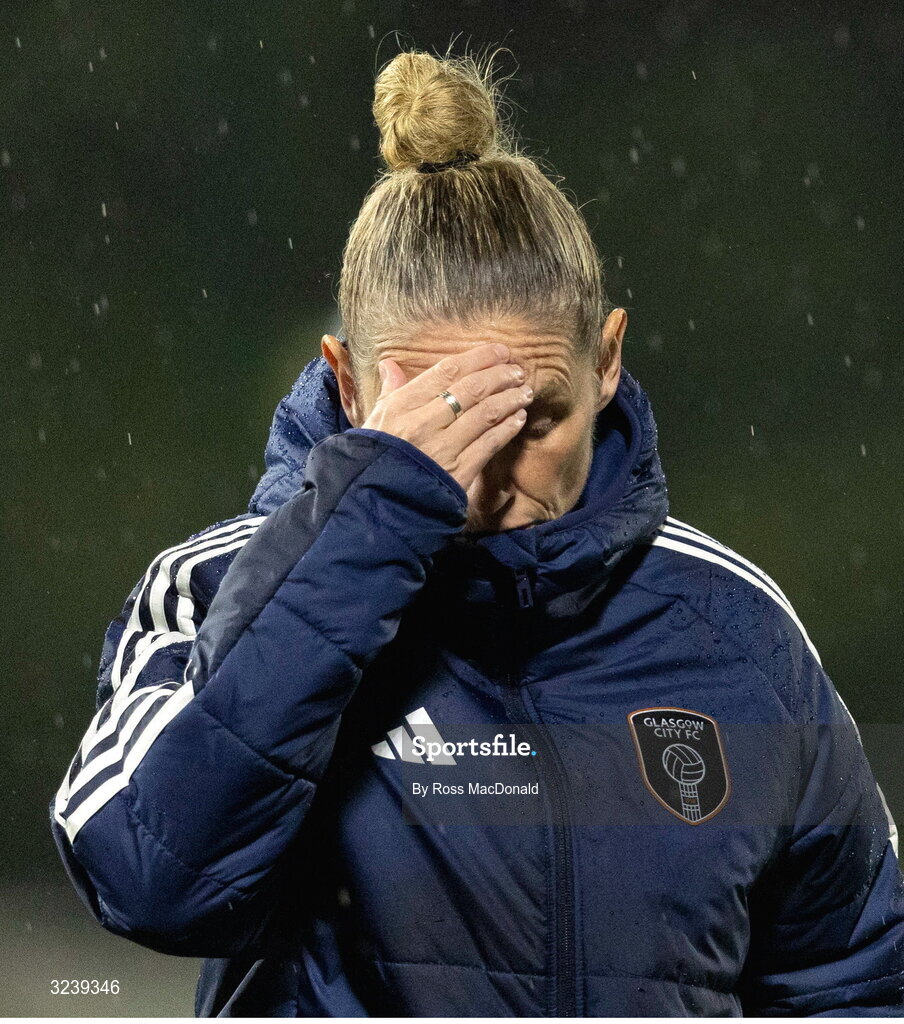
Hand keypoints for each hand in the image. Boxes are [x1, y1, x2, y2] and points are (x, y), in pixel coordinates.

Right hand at [360, 343, 533, 493]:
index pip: (447, 371)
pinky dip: (507, 429)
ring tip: (524, 392)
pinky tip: (518, 419)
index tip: (500, 351)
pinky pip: (489, 444)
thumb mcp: (376, 420)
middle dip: (500, 376)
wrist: (377, 503)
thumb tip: (390, 364)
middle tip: (518, 371)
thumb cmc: (376, 457)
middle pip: (472, 389)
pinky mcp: (458, 472)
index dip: (479, 358)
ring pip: (485, 414)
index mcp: (403, 405)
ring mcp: (443, 448)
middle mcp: (424, 423)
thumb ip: (390, 390)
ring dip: (510, 400)